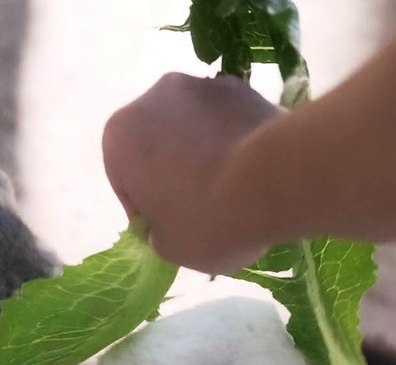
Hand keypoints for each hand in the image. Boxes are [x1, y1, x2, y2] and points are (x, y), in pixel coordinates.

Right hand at [103, 72, 280, 272]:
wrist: (275, 182)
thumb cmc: (206, 219)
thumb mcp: (168, 247)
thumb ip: (157, 229)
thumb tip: (169, 221)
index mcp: (120, 134)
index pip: (124, 177)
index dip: (145, 206)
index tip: (169, 225)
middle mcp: (155, 97)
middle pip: (157, 142)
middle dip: (172, 168)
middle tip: (198, 205)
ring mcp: (204, 86)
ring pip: (194, 127)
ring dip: (204, 150)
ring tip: (232, 187)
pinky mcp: (247, 87)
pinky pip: (229, 120)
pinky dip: (235, 139)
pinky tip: (254, 170)